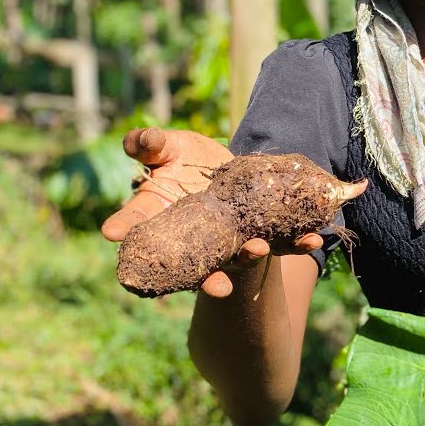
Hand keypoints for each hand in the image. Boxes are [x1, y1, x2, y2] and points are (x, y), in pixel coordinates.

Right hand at [100, 127, 326, 297]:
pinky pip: (280, 241)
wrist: (223, 165)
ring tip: (259, 252)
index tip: (112, 233)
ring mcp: (227, 240)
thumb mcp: (167, 146)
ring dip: (251, 261)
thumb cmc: (183, 157)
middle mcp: (191, 239)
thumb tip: (138, 140)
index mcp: (157, 216)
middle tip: (216, 285)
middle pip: (194, 266)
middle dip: (207, 279)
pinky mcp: (260, 231)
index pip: (134, 224)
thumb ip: (150, 144)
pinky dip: (296, 242)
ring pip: (239, 260)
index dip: (122, 227)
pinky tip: (312, 237)